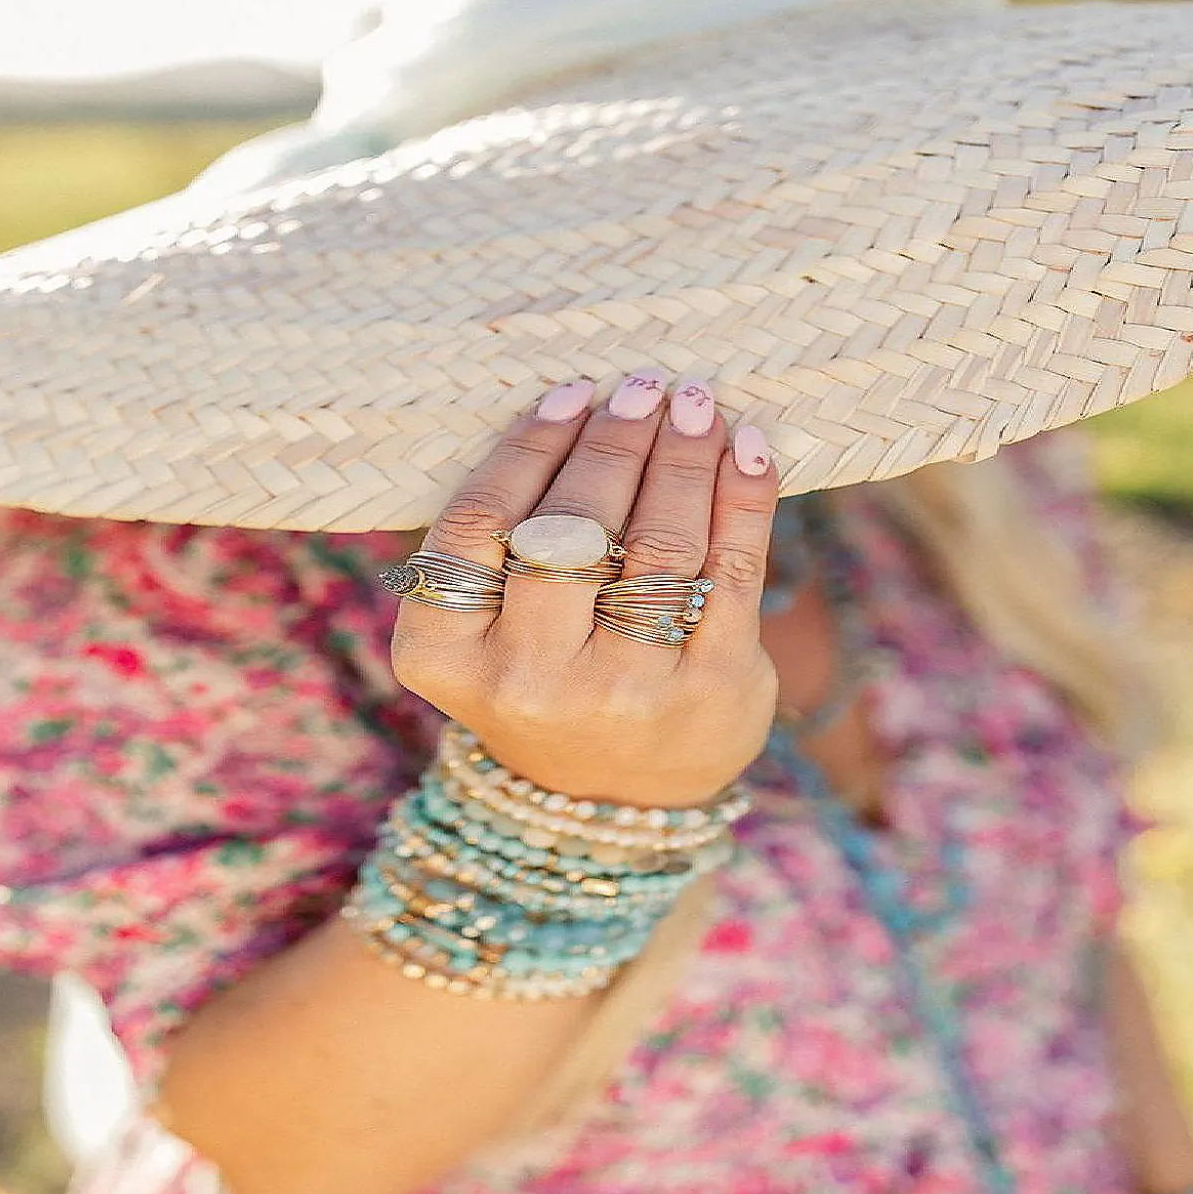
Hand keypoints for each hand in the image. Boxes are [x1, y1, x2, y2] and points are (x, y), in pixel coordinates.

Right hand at [389, 371, 780, 808]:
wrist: (609, 804)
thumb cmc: (542, 681)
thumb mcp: (487, 633)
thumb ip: (506, 544)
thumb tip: (582, 407)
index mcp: (445, 656)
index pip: (480, 523)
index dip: (529, 448)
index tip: (570, 396)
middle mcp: (527, 679)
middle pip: (571, 527)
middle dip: (613, 442)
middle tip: (642, 389)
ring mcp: (623, 690)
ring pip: (657, 543)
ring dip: (681, 457)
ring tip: (693, 405)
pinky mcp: (709, 690)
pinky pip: (733, 571)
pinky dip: (745, 498)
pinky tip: (748, 449)